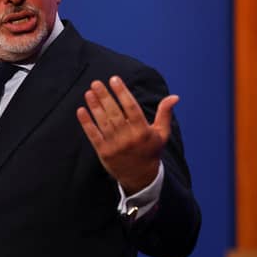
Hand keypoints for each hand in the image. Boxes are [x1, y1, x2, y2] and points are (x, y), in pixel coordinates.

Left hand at [76, 75, 177, 194]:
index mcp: (143, 131)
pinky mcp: (104, 153)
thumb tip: (174, 96)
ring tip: (89, 93)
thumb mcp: (162, 133)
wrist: (141, 177)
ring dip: (95, 106)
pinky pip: (93, 135)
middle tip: (96, 83)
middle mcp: (129, 138)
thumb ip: (165, 113)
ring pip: (103, 122)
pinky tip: (81, 110)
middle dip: (105, 96)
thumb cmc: (151, 150)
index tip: (114, 79)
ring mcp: (115, 146)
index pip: (131, 107)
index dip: (122, 92)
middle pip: (115, 113)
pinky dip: (87, 123)